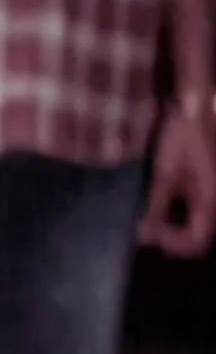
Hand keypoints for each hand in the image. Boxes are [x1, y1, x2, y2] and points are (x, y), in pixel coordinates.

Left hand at [141, 109, 215, 257]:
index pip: (198, 240)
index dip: (172, 243)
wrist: (197, 110)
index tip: (149, 233)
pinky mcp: (210, 186)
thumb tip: (146, 236)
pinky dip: (182, 214)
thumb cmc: (182, 138)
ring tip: (152, 218)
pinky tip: (163, 204)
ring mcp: (215, 193)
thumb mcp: (164, 174)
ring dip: (177, 227)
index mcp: (211, 199)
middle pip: (201, 236)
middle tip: (147, 229)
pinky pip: (201, 210)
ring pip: (202, 225)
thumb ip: (157, 206)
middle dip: (174, 238)